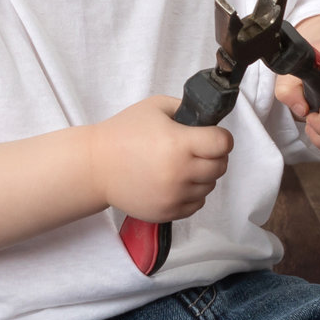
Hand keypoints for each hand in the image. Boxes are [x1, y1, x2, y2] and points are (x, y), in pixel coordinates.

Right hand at [86, 95, 233, 223]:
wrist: (96, 166)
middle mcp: (180, 172)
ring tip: (182, 165)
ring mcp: (174, 195)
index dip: (221, 137)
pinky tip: (176, 181)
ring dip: (203, 175)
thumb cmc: (122, 134)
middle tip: (198, 150)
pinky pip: (197, 204)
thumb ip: (186, 109)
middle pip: (220, 166)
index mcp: (179, 143)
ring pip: (209, 186)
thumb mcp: (155, 107)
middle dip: (214, 156)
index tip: (213, 136)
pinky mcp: (168, 212)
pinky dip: (192, 193)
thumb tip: (209, 119)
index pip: (223, 144)